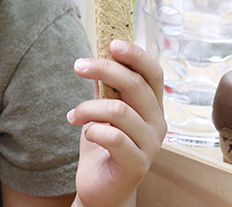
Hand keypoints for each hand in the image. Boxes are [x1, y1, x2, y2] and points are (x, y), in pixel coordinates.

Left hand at [68, 40, 166, 206]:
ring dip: (89, 108)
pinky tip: (85, 132)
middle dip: (104, 69)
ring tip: (73, 115)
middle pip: (136, 85)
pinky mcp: (138, 164)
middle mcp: (157, 123)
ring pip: (120, 110)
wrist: (101, 188)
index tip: (110, 43)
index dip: (136, 55)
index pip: (153, 73)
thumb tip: (97, 55)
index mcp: (152, 106)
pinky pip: (115, 138)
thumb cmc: (103, 146)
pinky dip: (94, 130)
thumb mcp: (102, 110)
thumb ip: (104, 86)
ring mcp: (151, 145)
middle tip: (78, 66)